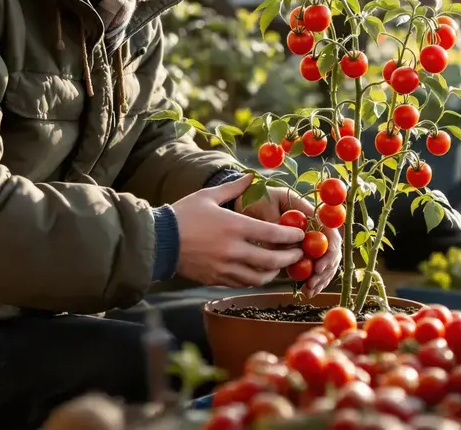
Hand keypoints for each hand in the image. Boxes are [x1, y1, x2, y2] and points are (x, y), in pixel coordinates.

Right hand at [171, 175, 306, 287]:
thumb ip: (234, 187)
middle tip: (298, 254)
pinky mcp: (216, 279)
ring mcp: (225, 267)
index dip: (291, 236)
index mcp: (234, 226)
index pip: (273, 234)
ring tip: (281, 265)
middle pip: (272, 260)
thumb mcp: (208, 196)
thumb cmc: (183, 215)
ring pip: (259, 277)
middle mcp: (233, 250)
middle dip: (290, 258)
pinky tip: (259, 272)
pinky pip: (243, 283)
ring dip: (274, 272)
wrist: (159, 241)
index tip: (301, 234)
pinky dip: (256, 279)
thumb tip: (252, 177)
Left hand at [239, 185, 342, 298]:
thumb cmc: (257, 199)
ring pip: (325, 260)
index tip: (318, 266)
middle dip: (325, 268)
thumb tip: (289, 248)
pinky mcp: (302, 251)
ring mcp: (309, 239)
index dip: (328, 249)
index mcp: (309, 211)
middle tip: (312, 283)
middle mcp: (314, 225)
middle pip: (331, 248)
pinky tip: (307, 291)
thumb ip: (277, 225)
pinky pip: (314, 267)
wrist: (247, 202)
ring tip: (309, 290)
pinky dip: (313, 280)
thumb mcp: (265, 206)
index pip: (329, 230)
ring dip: (320, 277)